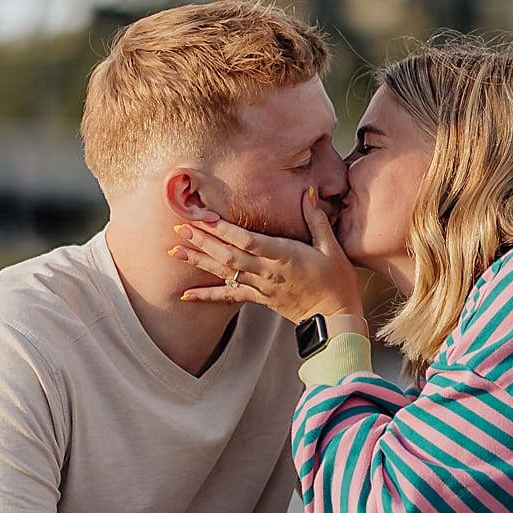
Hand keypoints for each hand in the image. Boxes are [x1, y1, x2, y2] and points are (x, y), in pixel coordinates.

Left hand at [172, 191, 363, 327]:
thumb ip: (316, 219)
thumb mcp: (331, 247)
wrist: (336, 319)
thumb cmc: (337, 283)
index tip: (205, 217)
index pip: (248, 240)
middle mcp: (268, 271)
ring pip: (225, 272)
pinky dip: (207, 295)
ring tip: (176, 252)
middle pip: (229, 254)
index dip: (225, 229)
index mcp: (285, 256)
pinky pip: (229, 296)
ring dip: (199, 261)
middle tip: (179, 227)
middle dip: (203, 241)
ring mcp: (261, 286)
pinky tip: (187, 295)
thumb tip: (308, 193)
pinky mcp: (259, 299)